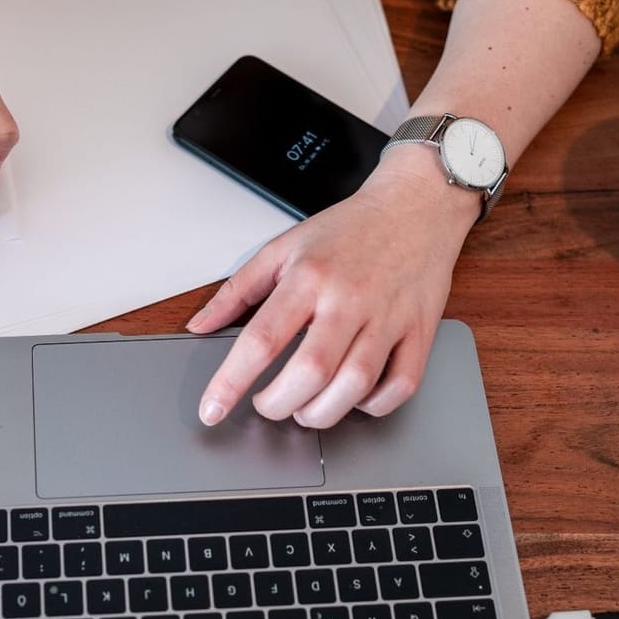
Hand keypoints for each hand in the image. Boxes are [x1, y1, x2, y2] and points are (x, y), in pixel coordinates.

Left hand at [185, 152, 477, 427]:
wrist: (416, 205)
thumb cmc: (349, 230)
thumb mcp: (282, 248)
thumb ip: (236, 290)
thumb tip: (199, 326)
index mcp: (308, 277)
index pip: (262, 339)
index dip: (231, 382)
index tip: (212, 410)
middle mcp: (349, 298)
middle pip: (311, 371)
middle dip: (279, 405)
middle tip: (268, 405)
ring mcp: (388, 317)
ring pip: (356, 385)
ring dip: (322, 413)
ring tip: (305, 408)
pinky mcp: (420, 331)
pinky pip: (401, 385)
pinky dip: (374, 406)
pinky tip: (354, 399)